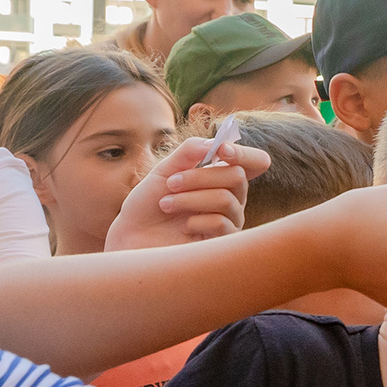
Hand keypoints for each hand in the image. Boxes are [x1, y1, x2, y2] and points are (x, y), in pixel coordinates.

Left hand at [105, 135, 268, 249]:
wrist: (132, 237)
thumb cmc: (148, 205)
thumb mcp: (163, 172)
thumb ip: (188, 153)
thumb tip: (216, 142)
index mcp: (220, 178)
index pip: (254, 162)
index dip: (244, 154)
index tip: (221, 150)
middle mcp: (231, 198)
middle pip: (237, 176)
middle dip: (200, 176)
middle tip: (171, 183)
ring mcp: (229, 221)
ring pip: (226, 199)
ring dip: (191, 199)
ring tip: (166, 204)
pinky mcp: (222, 244)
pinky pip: (221, 224)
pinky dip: (196, 221)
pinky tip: (183, 227)